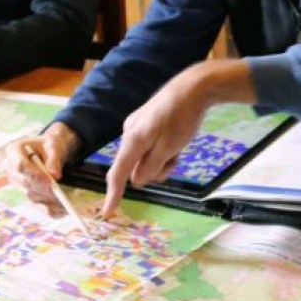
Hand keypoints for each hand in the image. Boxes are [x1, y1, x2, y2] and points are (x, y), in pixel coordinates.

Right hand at [5, 124, 78, 217]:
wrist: (50, 151)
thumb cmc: (50, 146)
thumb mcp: (54, 146)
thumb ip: (54, 158)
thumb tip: (55, 176)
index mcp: (13, 151)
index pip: (20, 165)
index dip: (34, 175)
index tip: (50, 182)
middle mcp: (10, 169)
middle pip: (24, 183)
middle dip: (43, 189)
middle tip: (59, 195)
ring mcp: (17, 183)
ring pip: (30, 195)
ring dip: (47, 200)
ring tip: (65, 203)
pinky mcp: (25, 193)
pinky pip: (36, 205)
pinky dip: (49, 209)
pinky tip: (62, 211)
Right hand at [102, 60, 254, 216]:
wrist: (192, 88)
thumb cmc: (182, 118)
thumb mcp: (170, 148)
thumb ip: (152, 167)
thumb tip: (137, 181)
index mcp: (133, 140)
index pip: (118, 173)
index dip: (114, 194)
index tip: (107, 212)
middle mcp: (129, 133)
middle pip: (135, 167)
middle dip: (154, 170)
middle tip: (174, 160)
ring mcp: (136, 127)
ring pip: (144, 158)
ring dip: (160, 160)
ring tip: (177, 147)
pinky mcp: (145, 124)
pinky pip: (149, 147)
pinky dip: (161, 150)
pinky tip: (175, 140)